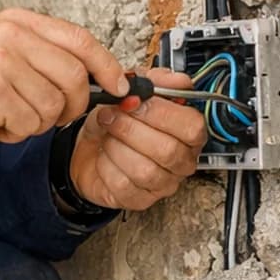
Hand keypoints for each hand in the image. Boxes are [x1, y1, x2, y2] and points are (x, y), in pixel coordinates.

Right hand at [0, 9, 127, 166]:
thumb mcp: (0, 55)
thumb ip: (43, 57)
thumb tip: (100, 77)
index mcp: (15, 21)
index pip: (79, 39)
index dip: (106, 66)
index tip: (119, 86)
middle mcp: (10, 35)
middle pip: (75, 76)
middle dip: (72, 106)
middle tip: (50, 116)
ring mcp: (1, 61)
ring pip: (55, 105)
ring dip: (36, 122)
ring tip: (7, 116)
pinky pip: (31, 123)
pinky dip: (16, 133)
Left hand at [67, 68, 207, 211]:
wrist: (87, 147)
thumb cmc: (115, 122)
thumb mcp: (130, 93)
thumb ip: (154, 82)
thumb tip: (176, 80)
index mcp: (188, 133)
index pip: (192, 126)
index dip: (161, 113)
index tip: (134, 101)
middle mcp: (181, 161)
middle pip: (168, 150)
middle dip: (132, 129)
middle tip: (112, 115)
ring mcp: (162, 183)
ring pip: (145, 170)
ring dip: (117, 146)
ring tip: (107, 134)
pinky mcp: (139, 199)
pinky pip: (124, 185)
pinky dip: (106, 166)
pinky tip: (104, 155)